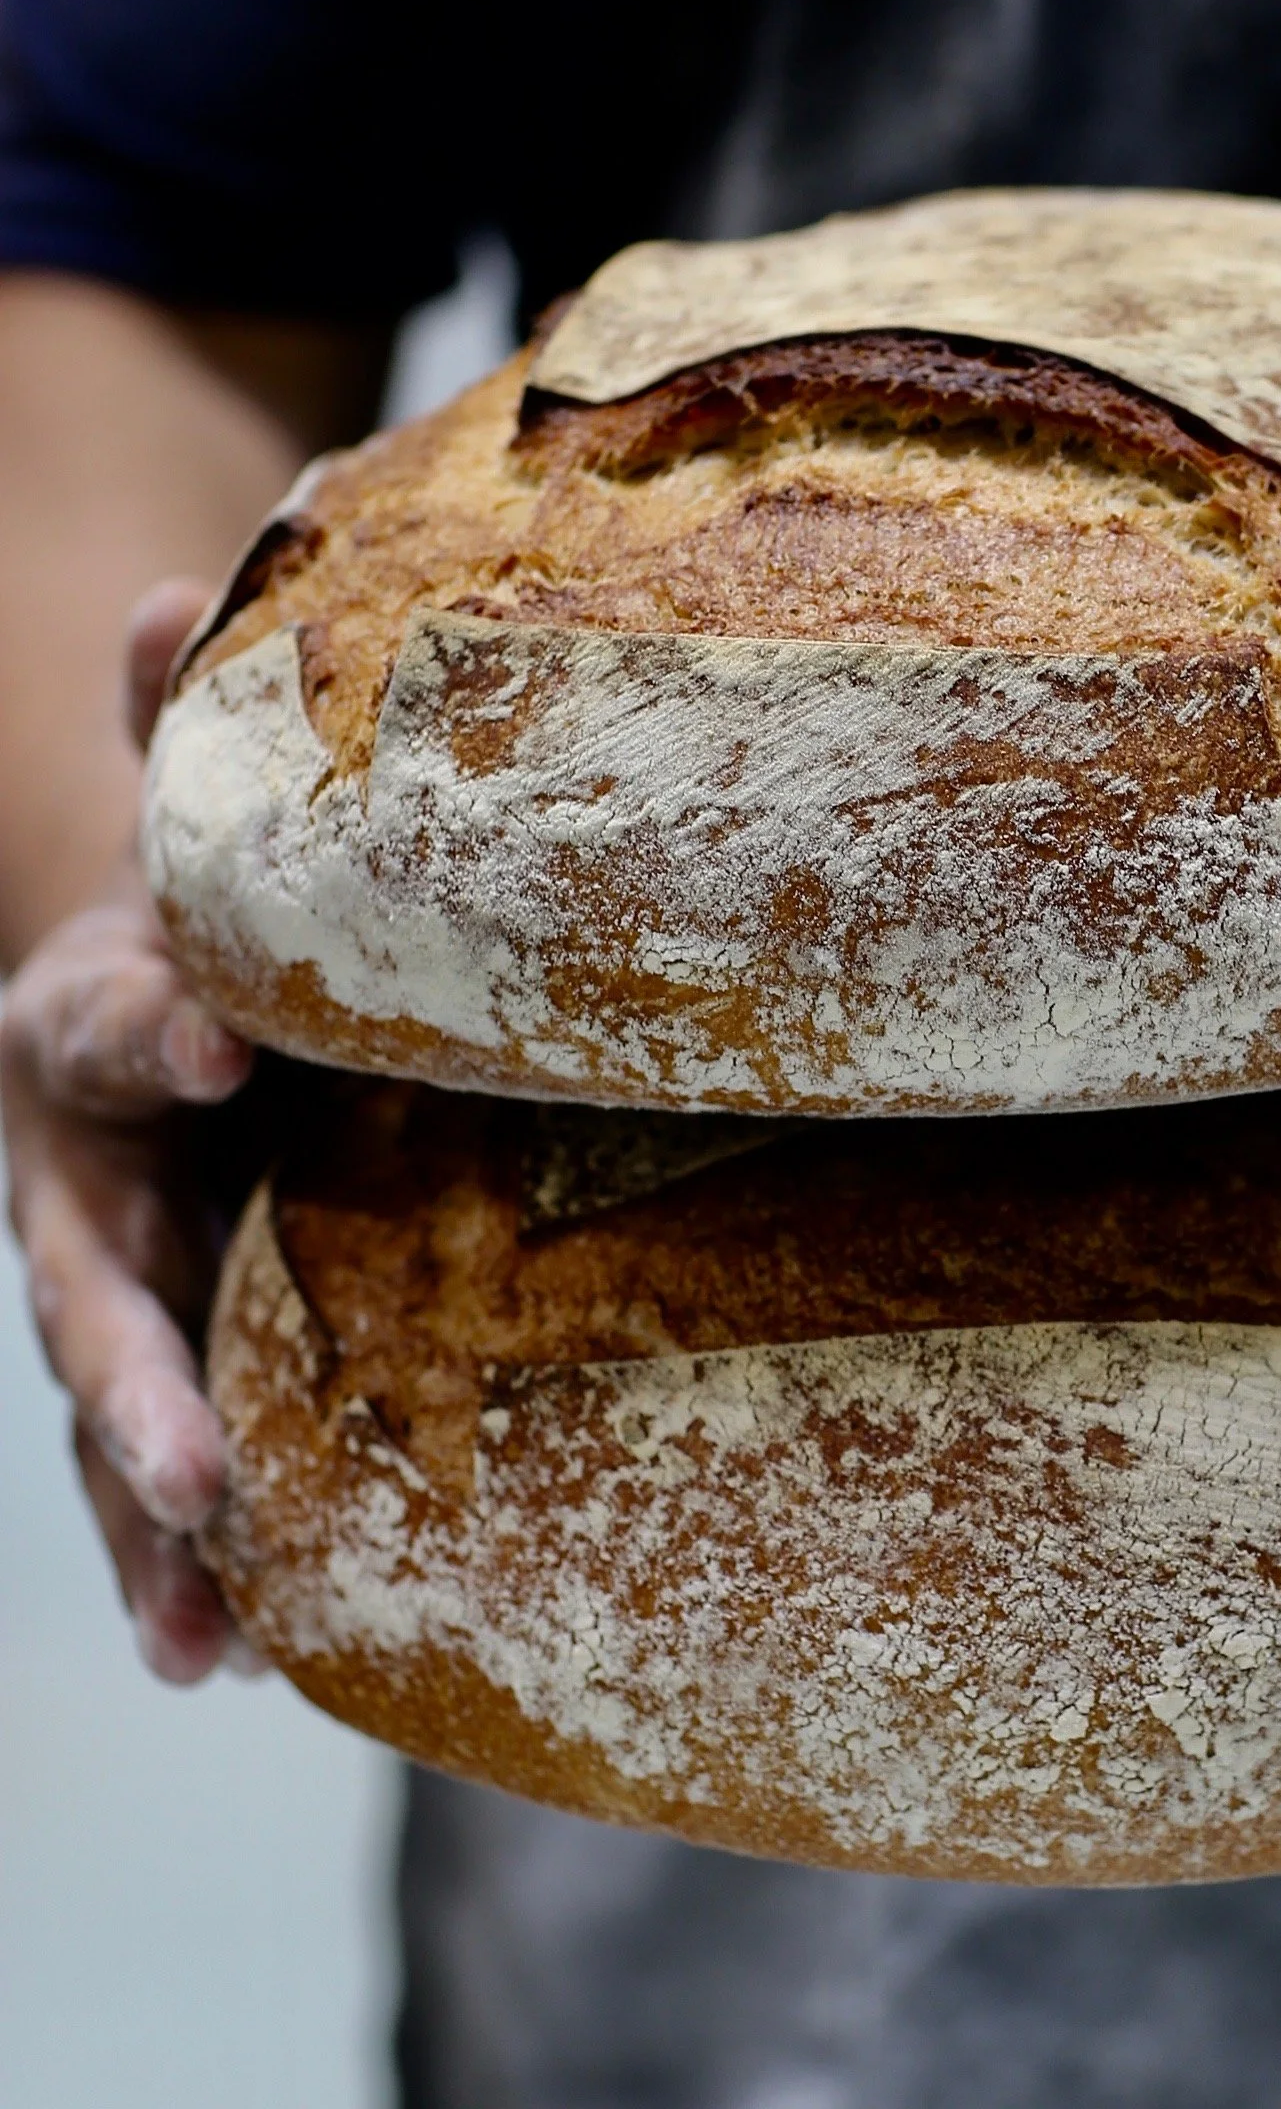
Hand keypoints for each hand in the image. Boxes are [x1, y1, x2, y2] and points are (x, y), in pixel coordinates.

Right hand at [2, 583, 256, 1680]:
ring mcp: (122, 1276)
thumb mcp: (200, 832)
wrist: (180, 1008)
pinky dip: (186, 1558)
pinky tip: (234, 1656)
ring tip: (212, 1629)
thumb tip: (183, 587)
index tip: (215, 1035)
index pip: (104, 1020)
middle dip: (129, 1368)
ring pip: (115, 1406)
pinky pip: (166, 1460)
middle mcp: (82, 1171)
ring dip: (148, 1513)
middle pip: (83, 1276)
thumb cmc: (209, 918)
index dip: (148, 1021)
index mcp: (92, 1023)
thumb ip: (183, 731)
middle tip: (194, 1461)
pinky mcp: (178, 1349)